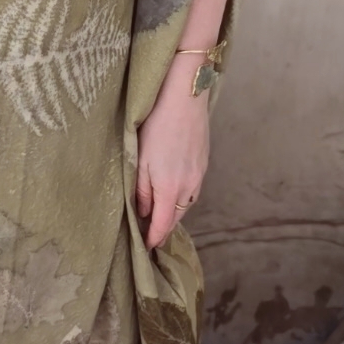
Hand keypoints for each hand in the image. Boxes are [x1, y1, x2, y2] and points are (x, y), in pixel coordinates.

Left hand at [135, 61, 209, 250]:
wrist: (184, 96)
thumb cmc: (156, 124)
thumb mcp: (140, 158)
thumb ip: (142, 189)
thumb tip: (144, 212)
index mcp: (170, 188)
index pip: (162, 224)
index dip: (154, 238)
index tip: (145, 248)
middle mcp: (189, 186)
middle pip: (176, 217)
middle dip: (164, 228)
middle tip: (150, 235)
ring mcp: (199, 174)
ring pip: (186, 204)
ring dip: (174, 213)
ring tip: (160, 215)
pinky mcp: (204, 162)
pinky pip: (193, 189)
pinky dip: (182, 197)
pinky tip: (174, 192)